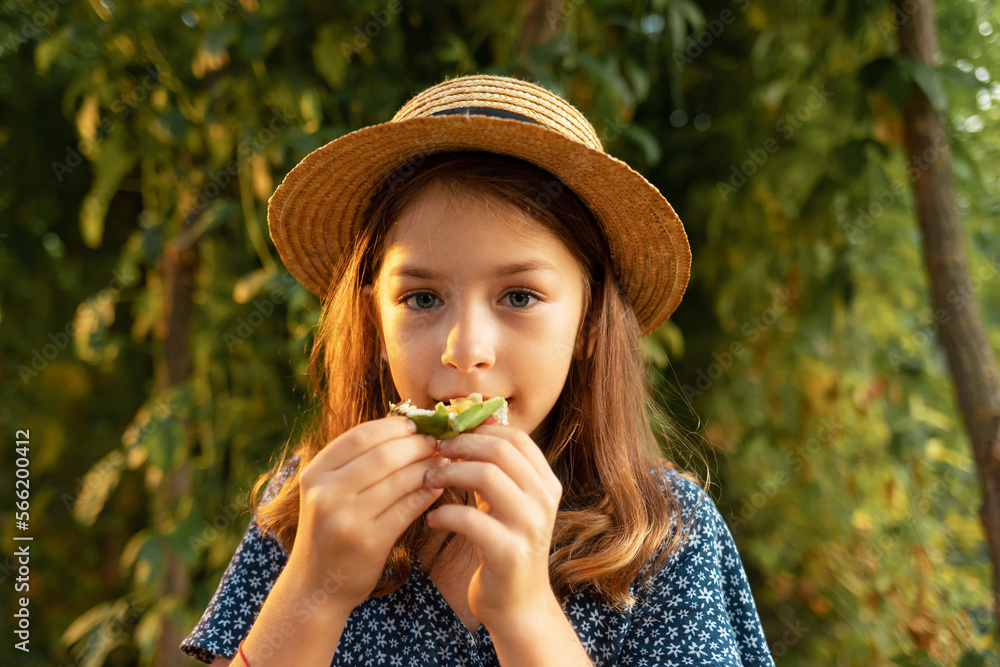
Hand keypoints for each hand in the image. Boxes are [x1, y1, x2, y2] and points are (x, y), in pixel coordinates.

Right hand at [286, 416, 448, 612]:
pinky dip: (426, 494)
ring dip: (427, 467)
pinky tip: (437, 487)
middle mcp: (326, 493)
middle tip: (437, 442)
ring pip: (399, 480)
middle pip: (383, 454)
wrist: (316, 585)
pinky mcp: (369, 542)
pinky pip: (407, 508)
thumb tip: (405, 427)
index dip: (394, 426)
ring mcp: (346, 518)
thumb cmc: (330, 529)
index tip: (417, 425)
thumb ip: (356, 462)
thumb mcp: (329, 492)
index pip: (361, 436)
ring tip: (443, 462)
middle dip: (417, 445)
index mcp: (315, 473)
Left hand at [423, 424, 562, 633]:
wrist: (518, 604)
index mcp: (546, 483)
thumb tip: (471, 424)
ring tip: (429, 481)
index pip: (515, 438)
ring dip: (449, 473)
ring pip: (487, 476)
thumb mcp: (506, 502)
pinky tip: (432, 518)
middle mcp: (544, 500)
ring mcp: (530, 526)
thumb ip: (495, 469)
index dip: (479, 431)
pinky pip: (470, 519)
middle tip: (433, 453)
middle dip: (460, 446)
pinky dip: (444, 514)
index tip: (449, 435)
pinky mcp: (509, 553)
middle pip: (500, 451)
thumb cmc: (504, 545)